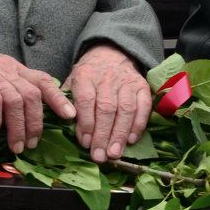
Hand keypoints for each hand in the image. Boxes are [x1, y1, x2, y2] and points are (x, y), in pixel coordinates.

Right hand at [0, 49, 74, 154]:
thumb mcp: (1, 76)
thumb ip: (16, 91)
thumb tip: (32, 119)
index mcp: (18, 69)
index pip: (44, 81)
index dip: (59, 98)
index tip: (70, 116)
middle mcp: (9, 70)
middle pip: (32, 96)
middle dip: (36, 123)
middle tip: (32, 143)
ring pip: (14, 101)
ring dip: (17, 127)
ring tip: (15, 145)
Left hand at [62, 44, 151, 162]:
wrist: (110, 54)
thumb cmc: (87, 76)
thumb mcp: (71, 82)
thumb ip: (67, 102)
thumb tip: (66, 127)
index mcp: (85, 75)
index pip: (86, 100)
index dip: (86, 123)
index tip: (85, 143)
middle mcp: (107, 77)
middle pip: (106, 108)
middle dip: (103, 134)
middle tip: (100, 156)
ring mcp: (127, 81)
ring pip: (126, 109)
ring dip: (120, 133)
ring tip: (114, 153)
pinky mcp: (142, 86)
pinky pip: (144, 106)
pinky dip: (139, 124)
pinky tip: (131, 140)